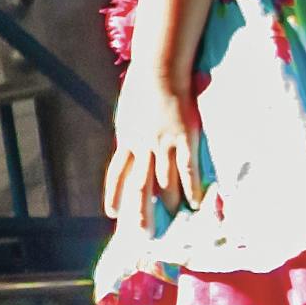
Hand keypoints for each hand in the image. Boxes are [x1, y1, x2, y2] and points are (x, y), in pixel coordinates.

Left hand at [105, 67, 204, 223]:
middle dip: (139, 212)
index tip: (111, 214)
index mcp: (126, 140)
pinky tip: (194, 203)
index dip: (113, 195)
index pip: (117, 175)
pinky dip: (190, 188)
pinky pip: (187, 170)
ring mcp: (162, 144)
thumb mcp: (127, 114)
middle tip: (142, 234)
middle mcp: (141, 147)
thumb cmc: (142, 88)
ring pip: (164, 182)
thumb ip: (129, 134)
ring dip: (168, 202)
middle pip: (138, 186)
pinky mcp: (183, 139)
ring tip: (173, 218)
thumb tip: (129, 146)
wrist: (159, 71)